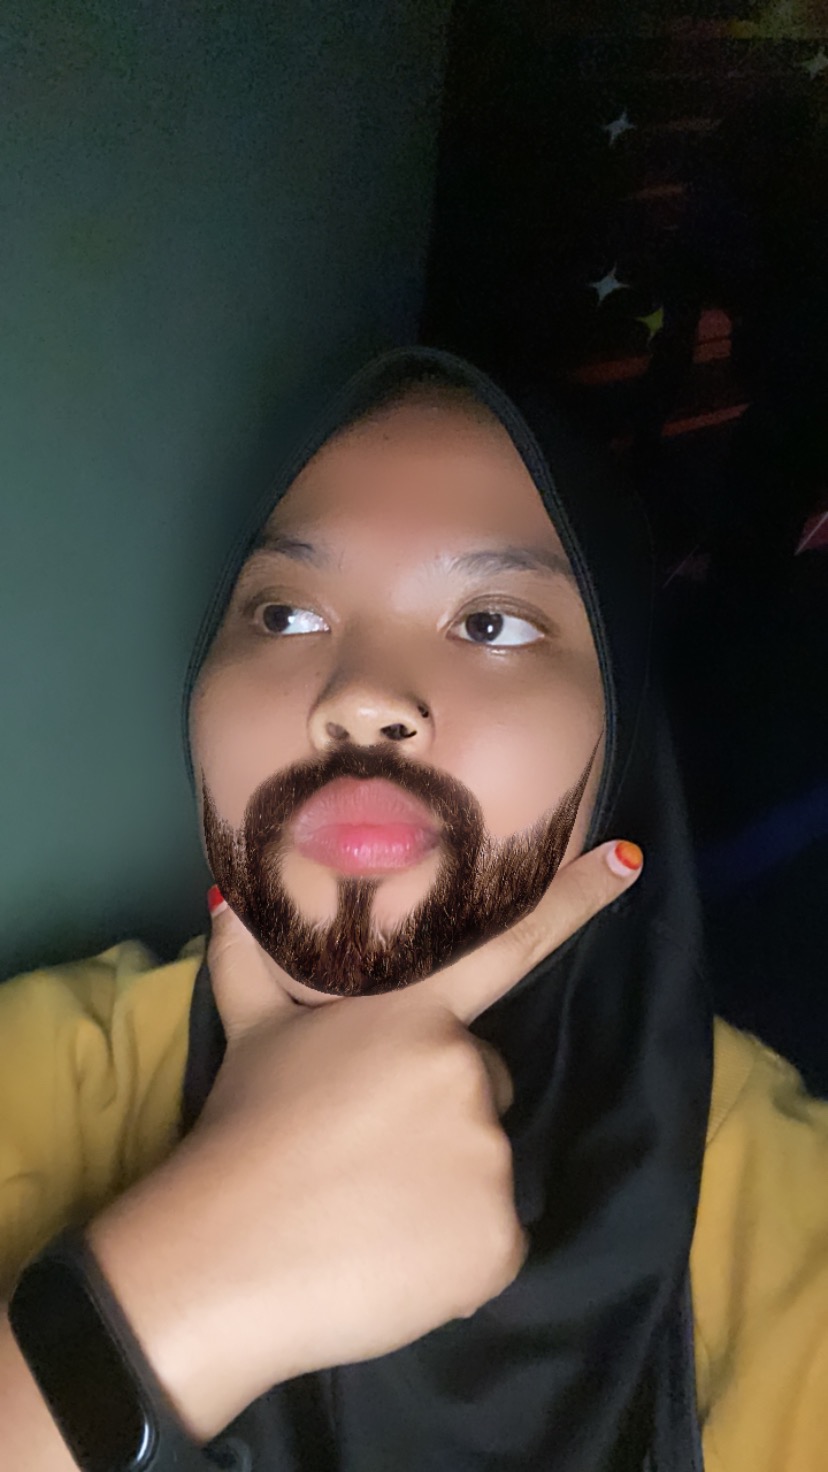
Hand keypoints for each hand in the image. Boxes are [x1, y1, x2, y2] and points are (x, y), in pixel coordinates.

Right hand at [89, 840, 641, 1441]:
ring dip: (443, 1185)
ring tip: (368, 1209)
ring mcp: (488, 1156)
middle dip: (438, 1110)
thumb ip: (248, 960)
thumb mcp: (249, 1036)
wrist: (223, 1260)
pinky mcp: (499, 1241)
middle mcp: (466, 1072)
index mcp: (415, 1016)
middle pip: (481, 1084)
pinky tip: (392, 1257)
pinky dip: (453, 1253)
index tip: (630, 861)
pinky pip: (490, 1241)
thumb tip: (224, 895)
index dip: (574, 900)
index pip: (507, 947)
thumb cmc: (238, 1134)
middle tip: (367, 1149)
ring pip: (483, 1165)